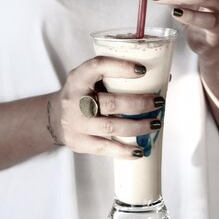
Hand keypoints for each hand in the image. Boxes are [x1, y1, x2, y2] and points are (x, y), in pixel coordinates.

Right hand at [48, 57, 163, 158]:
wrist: (55, 117)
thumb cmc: (83, 94)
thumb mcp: (91, 79)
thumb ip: (118, 77)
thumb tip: (163, 79)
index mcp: (78, 78)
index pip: (98, 67)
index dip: (120, 67)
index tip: (143, 70)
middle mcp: (75, 100)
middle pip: (111, 102)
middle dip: (139, 104)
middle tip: (159, 103)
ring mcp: (76, 123)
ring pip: (111, 127)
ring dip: (138, 127)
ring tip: (155, 124)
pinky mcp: (79, 143)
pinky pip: (105, 149)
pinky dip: (125, 151)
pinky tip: (140, 150)